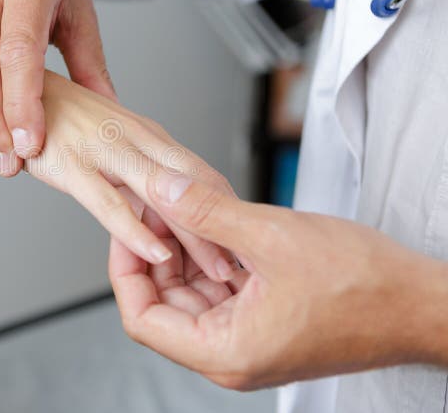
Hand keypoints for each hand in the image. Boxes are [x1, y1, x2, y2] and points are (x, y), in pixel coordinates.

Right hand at [25, 71, 235, 275]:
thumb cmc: (58, 116)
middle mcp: (134, 137)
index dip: (228, 208)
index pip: (201, 173)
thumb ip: (139, 164)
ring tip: (216, 270)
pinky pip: (110, 204)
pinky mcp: (72, 164)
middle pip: (195, 185)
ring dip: (195, 237)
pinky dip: (137, 232)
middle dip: (225, 227)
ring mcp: (105, 148)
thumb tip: (167, 195)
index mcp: (147, 133)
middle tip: (246, 263)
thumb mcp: (110, 137)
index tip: (244, 241)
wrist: (10, 90)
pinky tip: (156, 253)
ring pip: (164, 196)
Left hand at [110, 170, 447, 389]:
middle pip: (164, 302)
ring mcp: (248, 340)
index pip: (142, 317)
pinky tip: (215, 223)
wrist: (423, 303)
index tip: (128, 226)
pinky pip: (221, 291)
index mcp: (224, 351)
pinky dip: (212, 258)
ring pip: (192, 293)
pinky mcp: (265, 324)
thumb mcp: (272, 235)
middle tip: (156, 204)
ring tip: (185, 206)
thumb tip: (161, 188)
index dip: (125, 267)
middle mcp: (231, 354)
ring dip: (185, 250)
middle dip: (156, 250)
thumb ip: (207, 211)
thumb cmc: (366, 286)